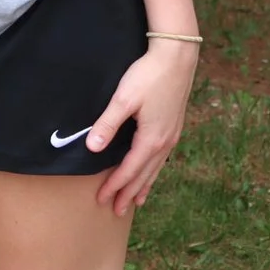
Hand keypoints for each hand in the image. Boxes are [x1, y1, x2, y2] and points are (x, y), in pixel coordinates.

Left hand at [90, 38, 199, 213]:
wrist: (177, 59)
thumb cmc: (148, 76)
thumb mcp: (123, 99)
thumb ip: (107, 124)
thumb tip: (93, 149)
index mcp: (151, 139)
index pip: (129, 170)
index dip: (115, 186)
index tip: (102, 199)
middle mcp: (164, 143)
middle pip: (143, 175)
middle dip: (128, 193)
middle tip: (116, 211)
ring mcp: (171, 137)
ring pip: (154, 169)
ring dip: (142, 186)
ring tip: (134, 202)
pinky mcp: (173, 128)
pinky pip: (160, 159)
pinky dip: (152, 171)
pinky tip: (149, 173)